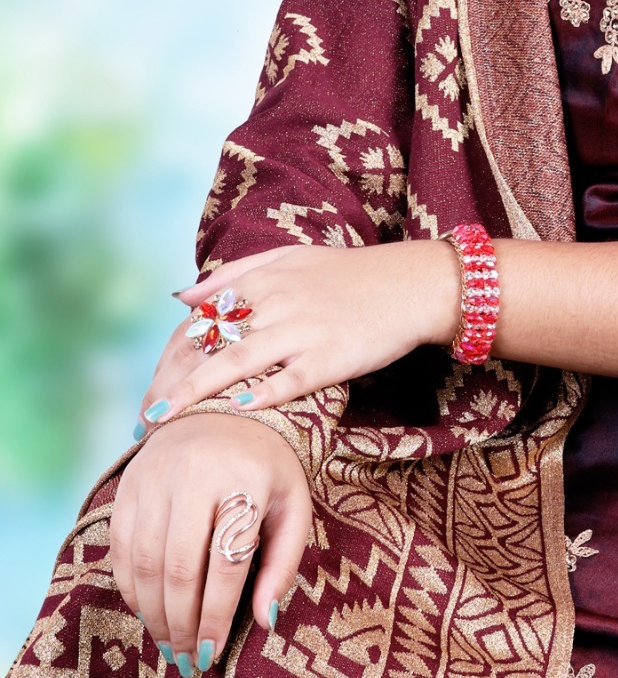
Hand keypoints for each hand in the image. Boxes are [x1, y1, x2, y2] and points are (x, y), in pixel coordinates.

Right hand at [110, 415, 309, 670]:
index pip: (226, 563)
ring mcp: (156, 476)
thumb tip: (266, 621)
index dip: (217, 615)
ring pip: (145, 562)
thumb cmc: (267, 467)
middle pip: (178, 568)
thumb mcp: (293, 506)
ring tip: (170, 644)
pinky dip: (131, 587)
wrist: (225, 407)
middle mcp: (195, 474)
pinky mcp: (129, 482)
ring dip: (153, 614)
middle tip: (188, 660)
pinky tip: (148, 611)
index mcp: (244, 479)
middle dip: (182, 624)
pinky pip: (122, 547)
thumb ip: (283, 563)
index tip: (214, 654)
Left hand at [135, 241, 459, 429]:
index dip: (170, 355)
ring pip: (239, 361)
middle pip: (210, 343)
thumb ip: (236, 272)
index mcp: (265, 279)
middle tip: (145, 417)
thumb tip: (183, 296)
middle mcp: (278, 302)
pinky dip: (263, 394)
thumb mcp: (291, 258)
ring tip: (165, 419)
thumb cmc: (352, 275)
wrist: (413, 284)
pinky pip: (291, 379)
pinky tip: (236, 411)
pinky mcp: (332, 355)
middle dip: (172, 381)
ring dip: (197, 391)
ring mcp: (304, 330)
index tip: (150, 387)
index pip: (201, 319)